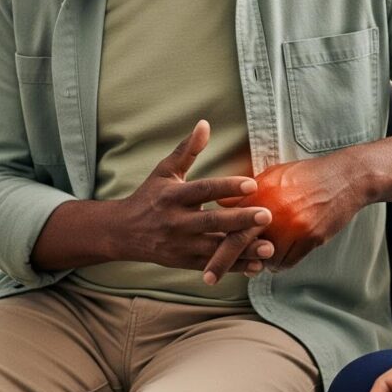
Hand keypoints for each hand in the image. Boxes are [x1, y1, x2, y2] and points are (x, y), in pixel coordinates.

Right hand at [114, 120, 274, 275]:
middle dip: (240, 220)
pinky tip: (257, 266)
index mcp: (173, 196)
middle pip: (211, 221)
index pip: (203, 189)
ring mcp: (180, 245)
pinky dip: (234, 268)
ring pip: (214, 248)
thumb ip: (187, 150)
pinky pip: (211, 265)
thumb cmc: (149, 196)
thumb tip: (204, 124)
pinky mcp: (183, 262)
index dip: (227, 187)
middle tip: (267, 216)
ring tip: (269, 248)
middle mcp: (176, 222)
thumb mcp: (164, 171)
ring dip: (242, 250)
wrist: (122, 232)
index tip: (252, 184)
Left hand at [205, 148, 365, 279]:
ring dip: (259, 261)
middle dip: (222, 262)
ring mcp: (293, 227)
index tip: (199, 250)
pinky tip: (278, 257)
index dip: (213, 239)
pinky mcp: (311, 238)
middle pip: (241, 242)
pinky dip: (280, 263)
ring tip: (257, 259)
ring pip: (266, 257)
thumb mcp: (274, 175)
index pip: (230, 221)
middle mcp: (274, 211)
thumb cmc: (307, 175)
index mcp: (262, 194)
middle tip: (207, 279)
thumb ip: (247, 192)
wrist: (345, 177)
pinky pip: (288, 261)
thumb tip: (222, 204)